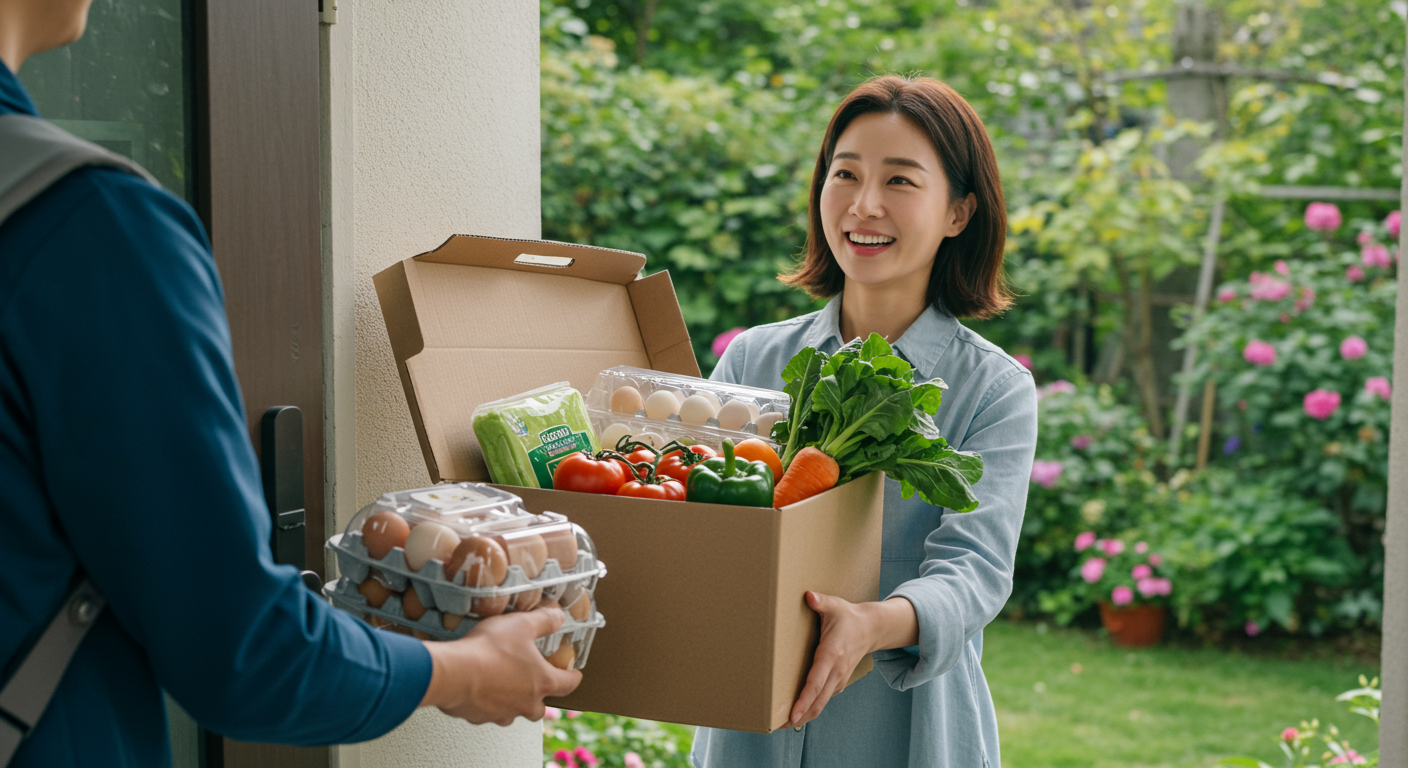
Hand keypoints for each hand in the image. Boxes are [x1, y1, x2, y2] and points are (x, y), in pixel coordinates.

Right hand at [419, 606, 582, 725]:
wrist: (453, 672)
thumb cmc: (488, 650)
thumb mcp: (522, 624)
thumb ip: (544, 620)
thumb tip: (558, 616)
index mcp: (542, 682)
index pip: (568, 684)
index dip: (573, 677)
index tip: (575, 675)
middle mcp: (525, 703)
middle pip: (540, 708)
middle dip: (540, 698)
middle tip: (535, 684)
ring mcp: (501, 713)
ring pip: (513, 713)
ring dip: (512, 703)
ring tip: (505, 687)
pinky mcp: (479, 717)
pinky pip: (487, 714)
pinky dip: (487, 703)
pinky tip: (480, 689)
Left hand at [785, 592, 917, 728]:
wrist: (871, 628)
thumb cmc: (848, 616)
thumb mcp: (835, 606)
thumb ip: (821, 602)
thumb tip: (809, 595)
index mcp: (831, 654)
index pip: (816, 682)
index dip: (804, 700)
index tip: (792, 714)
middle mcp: (836, 671)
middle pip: (818, 700)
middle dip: (800, 715)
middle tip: (778, 725)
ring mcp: (839, 678)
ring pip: (821, 703)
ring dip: (805, 715)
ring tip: (783, 723)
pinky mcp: (838, 681)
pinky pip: (824, 698)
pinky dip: (812, 708)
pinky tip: (799, 713)